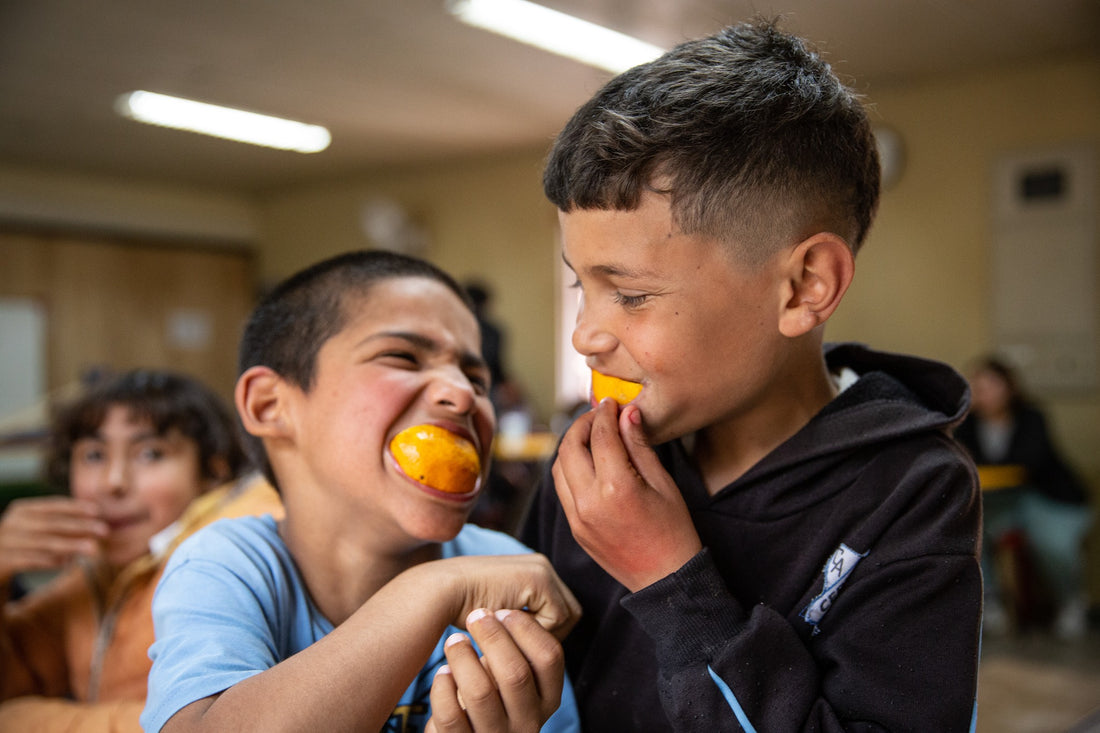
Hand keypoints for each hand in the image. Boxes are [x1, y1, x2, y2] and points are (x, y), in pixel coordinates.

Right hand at [0, 496, 107, 583]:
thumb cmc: (21, 547)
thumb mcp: (37, 532)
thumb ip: (59, 526)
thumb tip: (93, 523)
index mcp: (21, 511)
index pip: (51, 506)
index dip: (74, 508)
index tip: (96, 511)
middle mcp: (10, 524)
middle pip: (50, 524)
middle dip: (79, 526)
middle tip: (104, 531)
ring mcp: (3, 543)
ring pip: (42, 543)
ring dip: (70, 546)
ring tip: (92, 549)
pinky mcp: (0, 563)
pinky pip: (28, 561)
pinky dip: (48, 561)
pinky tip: (66, 563)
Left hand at [426, 608, 565, 732]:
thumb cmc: (495, 698)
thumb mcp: (517, 680)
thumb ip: (518, 653)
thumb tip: (497, 612)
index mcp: (547, 700)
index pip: (550, 658)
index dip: (526, 628)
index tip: (503, 612)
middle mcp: (527, 722)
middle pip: (516, 673)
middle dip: (493, 636)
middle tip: (476, 616)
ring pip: (481, 692)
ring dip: (463, 657)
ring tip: (454, 641)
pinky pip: (451, 714)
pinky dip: (443, 688)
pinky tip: (443, 673)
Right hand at [431, 554, 580, 640]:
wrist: (440, 593)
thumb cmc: (462, 610)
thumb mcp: (501, 614)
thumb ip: (522, 621)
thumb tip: (545, 647)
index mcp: (534, 571)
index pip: (560, 611)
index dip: (544, 634)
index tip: (519, 644)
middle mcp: (542, 565)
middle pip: (569, 613)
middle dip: (549, 635)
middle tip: (521, 645)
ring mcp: (542, 569)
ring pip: (566, 617)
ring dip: (541, 634)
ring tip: (513, 636)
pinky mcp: (539, 578)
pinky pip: (556, 617)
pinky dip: (536, 631)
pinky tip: (509, 628)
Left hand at [552, 398, 701, 590]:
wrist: (666, 580)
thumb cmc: (674, 532)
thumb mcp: (664, 484)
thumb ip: (640, 446)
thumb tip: (627, 414)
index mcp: (615, 488)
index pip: (600, 436)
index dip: (605, 414)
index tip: (611, 403)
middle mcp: (588, 502)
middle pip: (569, 447)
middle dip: (581, 425)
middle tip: (597, 415)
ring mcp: (577, 518)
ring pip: (558, 468)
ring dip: (570, 446)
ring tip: (591, 436)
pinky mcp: (574, 529)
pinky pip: (562, 490)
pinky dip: (569, 469)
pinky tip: (588, 463)